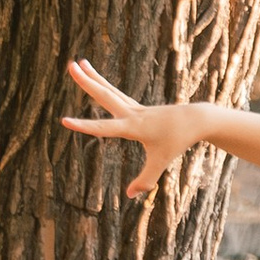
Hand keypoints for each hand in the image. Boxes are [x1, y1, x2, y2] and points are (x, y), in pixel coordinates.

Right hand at [62, 57, 208, 199]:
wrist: (195, 120)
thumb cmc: (178, 142)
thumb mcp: (161, 162)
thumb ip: (145, 180)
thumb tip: (130, 196)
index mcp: (134, 127)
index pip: (103, 128)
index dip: (84, 126)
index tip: (64, 121)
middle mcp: (132, 113)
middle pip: (105, 95)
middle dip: (87, 82)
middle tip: (71, 66)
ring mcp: (134, 107)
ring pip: (109, 90)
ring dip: (93, 77)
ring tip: (78, 62)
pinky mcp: (137, 106)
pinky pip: (115, 94)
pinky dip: (103, 85)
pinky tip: (94, 78)